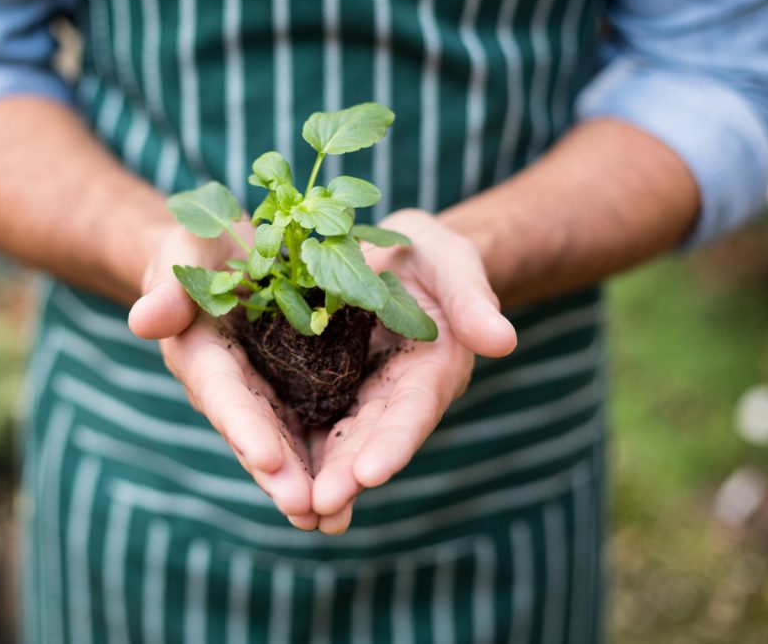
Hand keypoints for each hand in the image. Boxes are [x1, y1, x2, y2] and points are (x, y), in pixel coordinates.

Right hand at [128, 225, 317, 529]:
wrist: (226, 256)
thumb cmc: (200, 248)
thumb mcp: (185, 251)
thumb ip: (168, 283)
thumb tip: (143, 320)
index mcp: (200, 355)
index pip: (222, 394)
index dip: (244, 427)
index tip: (268, 458)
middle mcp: (230, 387)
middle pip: (254, 434)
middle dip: (278, 473)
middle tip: (304, 508)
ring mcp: (262, 394)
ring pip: (284, 442)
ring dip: (304, 481)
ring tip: (329, 518)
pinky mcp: (292, 390)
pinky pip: (311, 425)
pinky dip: (329, 457)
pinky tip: (355, 489)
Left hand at [310, 209, 516, 532]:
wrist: (392, 255)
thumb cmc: (431, 256)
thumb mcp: (451, 263)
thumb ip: (471, 299)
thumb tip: (503, 341)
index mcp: (429, 370)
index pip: (412, 410)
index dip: (394, 442)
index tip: (371, 473)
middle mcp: (391, 394)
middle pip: (369, 438)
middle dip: (346, 474)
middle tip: (319, 507)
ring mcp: (352, 393)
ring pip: (332, 439)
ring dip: (314, 474)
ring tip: (295, 512)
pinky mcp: (317, 384)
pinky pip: (299, 415)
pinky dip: (285, 443)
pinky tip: (263, 470)